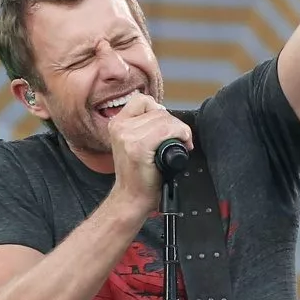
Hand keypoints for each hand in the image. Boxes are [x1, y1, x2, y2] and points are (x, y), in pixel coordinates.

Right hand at [107, 94, 193, 214]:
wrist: (131, 199)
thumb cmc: (137, 175)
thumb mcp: (133, 143)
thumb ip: (144, 126)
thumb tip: (164, 114)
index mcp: (117, 123)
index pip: (143, 100)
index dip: (159, 111)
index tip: (166, 127)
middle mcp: (120, 127)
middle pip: (158, 111)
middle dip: (174, 125)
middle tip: (179, 140)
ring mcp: (127, 137)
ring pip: (164, 119)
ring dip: (179, 131)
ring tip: (180, 144)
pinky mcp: (138, 147)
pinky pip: (166, 130)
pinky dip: (180, 135)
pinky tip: (181, 146)